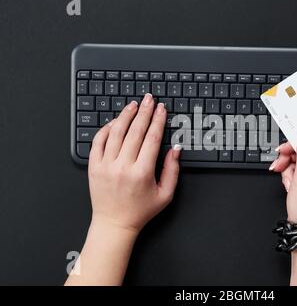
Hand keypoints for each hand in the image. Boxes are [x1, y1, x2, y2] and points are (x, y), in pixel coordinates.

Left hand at [88, 93, 180, 233]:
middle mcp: (123, 166)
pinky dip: (106, 128)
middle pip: (135, 131)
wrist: (114, 223)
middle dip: (145, 112)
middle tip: (149, 99)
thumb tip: (175, 148)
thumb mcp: (165, 194)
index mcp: (142, 172)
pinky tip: (115, 121)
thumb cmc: (140, 210)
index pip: (152, 138)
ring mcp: (106, 166)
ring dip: (126, 115)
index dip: (158, 121)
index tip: (162, 109)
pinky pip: (98, 141)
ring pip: (116, 132)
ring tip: (134, 105)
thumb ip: (173, 170)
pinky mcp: (94, 167)